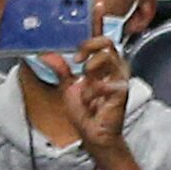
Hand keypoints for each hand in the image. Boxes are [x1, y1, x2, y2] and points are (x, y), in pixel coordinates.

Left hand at [45, 36, 130, 154]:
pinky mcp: (121, 91)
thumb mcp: (68, 87)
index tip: (76, 48)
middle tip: (78, 60)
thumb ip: (62, 71)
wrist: (92, 134)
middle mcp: (113, 69)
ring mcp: (119, 79)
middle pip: (107, 42)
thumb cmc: (85, 112)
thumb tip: (49, 56)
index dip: (91, 35)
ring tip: (85, 85)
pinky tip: (91, 102)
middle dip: (89, 47)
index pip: (101, 41)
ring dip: (91, 69)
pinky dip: (93, 91)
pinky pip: (107, 81)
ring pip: (109, 57)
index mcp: (102, 65)